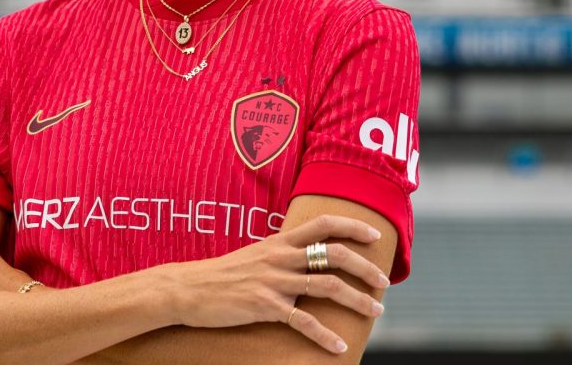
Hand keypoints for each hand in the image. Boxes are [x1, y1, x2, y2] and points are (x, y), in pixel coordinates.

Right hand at [160, 215, 388, 353]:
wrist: (187, 289)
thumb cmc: (222, 274)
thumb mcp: (255, 255)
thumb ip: (282, 254)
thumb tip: (306, 257)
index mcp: (280, 241)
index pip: (323, 224)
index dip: (352, 226)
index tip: (374, 236)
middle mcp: (281, 257)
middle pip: (334, 254)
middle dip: (365, 268)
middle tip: (383, 282)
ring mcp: (274, 282)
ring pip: (327, 286)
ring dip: (357, 300)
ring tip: (375, 311)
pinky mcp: (265, 306)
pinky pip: (303, 321)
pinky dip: (324, 336)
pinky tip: (339, 347)